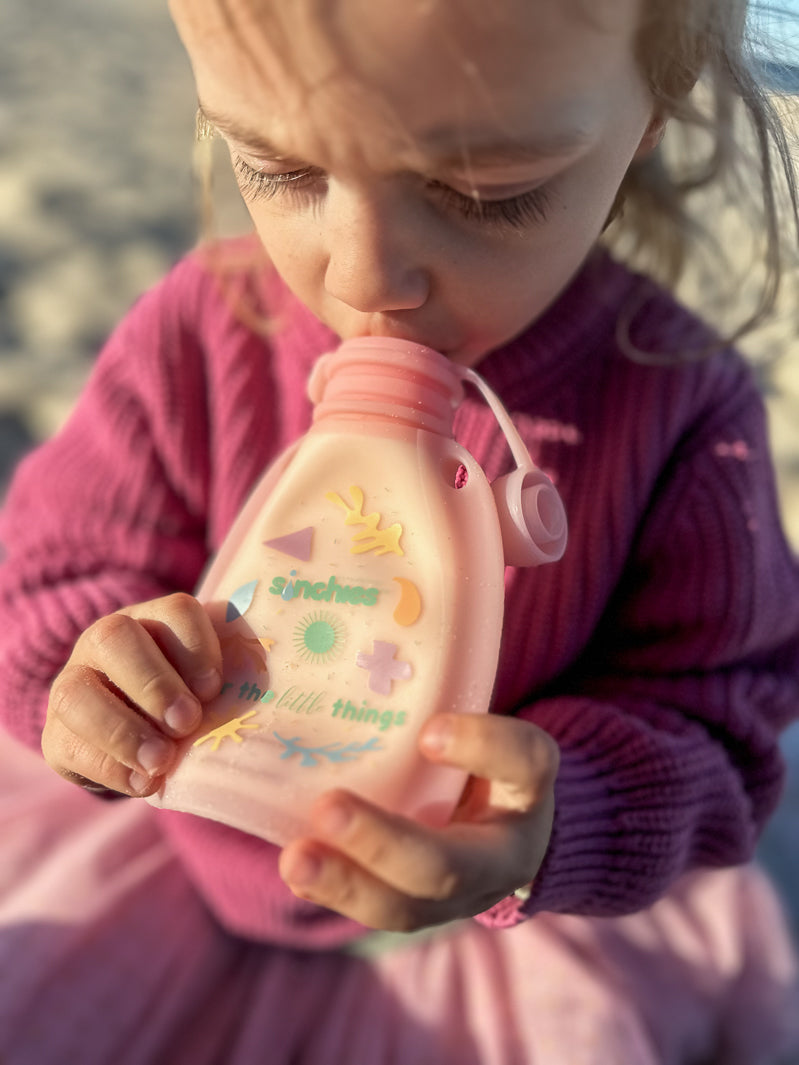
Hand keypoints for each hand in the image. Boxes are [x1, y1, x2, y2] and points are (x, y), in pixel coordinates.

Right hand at [43, 593, 222, 796]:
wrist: (135, 741)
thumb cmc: (187, 705)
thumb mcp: (207, 687)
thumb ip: (223, 685)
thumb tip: (249, 703)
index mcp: (154, 620)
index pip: (175, 611)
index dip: (196, 646)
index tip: (213, 689)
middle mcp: (106, 641)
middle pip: (115, 638)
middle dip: (154, 683)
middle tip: (186, 723)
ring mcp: (73, 684)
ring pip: (77, 693)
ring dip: (124, 730)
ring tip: (161, 761)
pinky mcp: (55, 736)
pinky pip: (70, 745)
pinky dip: (110, 767)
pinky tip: (143, 782)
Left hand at [278, 713, 558, 931]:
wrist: (509, 832)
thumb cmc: (485, 759)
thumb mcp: (489, 727)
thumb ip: (448, 697)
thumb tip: (364, 642)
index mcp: (527, 788)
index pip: (525, 762)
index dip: (482, 748)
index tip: (429, 731)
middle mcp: (500, 854)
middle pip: (449, 865)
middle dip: (383, 843)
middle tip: (329, 807)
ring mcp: (457, 896)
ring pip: (404, 908)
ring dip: (345, 883)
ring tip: (296, 858)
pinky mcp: (417, 910)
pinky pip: (374, 912)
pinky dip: (330, 891)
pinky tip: (294, 866)